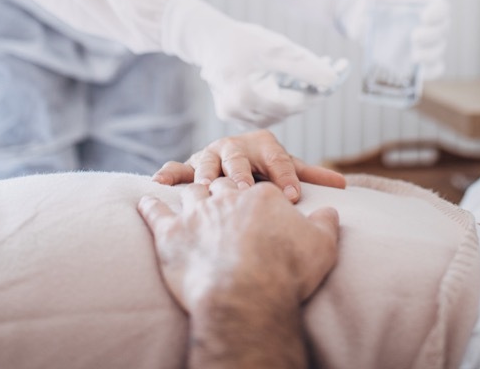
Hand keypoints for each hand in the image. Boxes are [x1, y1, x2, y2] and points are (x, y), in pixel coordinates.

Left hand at [137, 179, 340, 312]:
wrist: (247, 295)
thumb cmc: (288, 272)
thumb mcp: (322, 245)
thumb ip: (326, 224)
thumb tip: (331, 211)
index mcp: (262, 195)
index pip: (259, 187)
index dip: (260, 195)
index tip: (260, 204)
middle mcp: (227, 198)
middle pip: (223, 184)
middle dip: (223, 186)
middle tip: (223, 190)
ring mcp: (196, 214)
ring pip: (190, 192)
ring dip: (189, 191)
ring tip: (187, 191)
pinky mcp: (170, 235)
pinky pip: (155, 212)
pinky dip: (150, 204)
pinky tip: (147, 197)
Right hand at [152, 129, 345, 202]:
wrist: (234, 161)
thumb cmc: (264, 170)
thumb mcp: (287, 169)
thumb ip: (310, 175)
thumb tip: (344, 185)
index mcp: (263, 145)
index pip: (278, 159)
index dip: (285, 177)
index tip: (293, 197)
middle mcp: (235, 146)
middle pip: (239, 158)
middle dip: (242, 173)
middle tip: (245, 189)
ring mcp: (211, 155)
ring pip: (207, 161)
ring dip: (206, 173)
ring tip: (206, 187)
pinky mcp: (189, 166)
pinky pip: (177, 168)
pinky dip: (169, 174)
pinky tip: (160, 183)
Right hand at [163, 0, 342, 125]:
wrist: (208, 39)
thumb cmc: (241, 39)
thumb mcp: (275, 48)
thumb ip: (304, 65)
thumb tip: (333, 80)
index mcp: (243, 96)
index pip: (291, 104)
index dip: (316, 92)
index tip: (336, 77)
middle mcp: (235, 112)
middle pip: (286, 110)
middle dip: (310, 92)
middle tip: (332, 72)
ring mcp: (232, 115)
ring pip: (278, 113)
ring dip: (297, 96)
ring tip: (315, 75)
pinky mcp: (233, 114)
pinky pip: (266, 111)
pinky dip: (281, 99)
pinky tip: (293, 83)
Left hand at [340, 0, 450, 80]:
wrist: (366, 21)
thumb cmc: (371, 8)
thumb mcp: (365, 4)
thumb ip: (364, 10)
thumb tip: (361, 25)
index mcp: (422, 5)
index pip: (441, 6)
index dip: (438, 12)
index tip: (424, 17)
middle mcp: (430, 24)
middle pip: (443, 28)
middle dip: (431, 35)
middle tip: (414, 37)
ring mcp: (427, 44)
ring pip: (439, 49)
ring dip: (430, 54)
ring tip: (414, 57)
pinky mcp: (422, 61)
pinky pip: (435, 68)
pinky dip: (431, 72)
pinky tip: (421, 73)